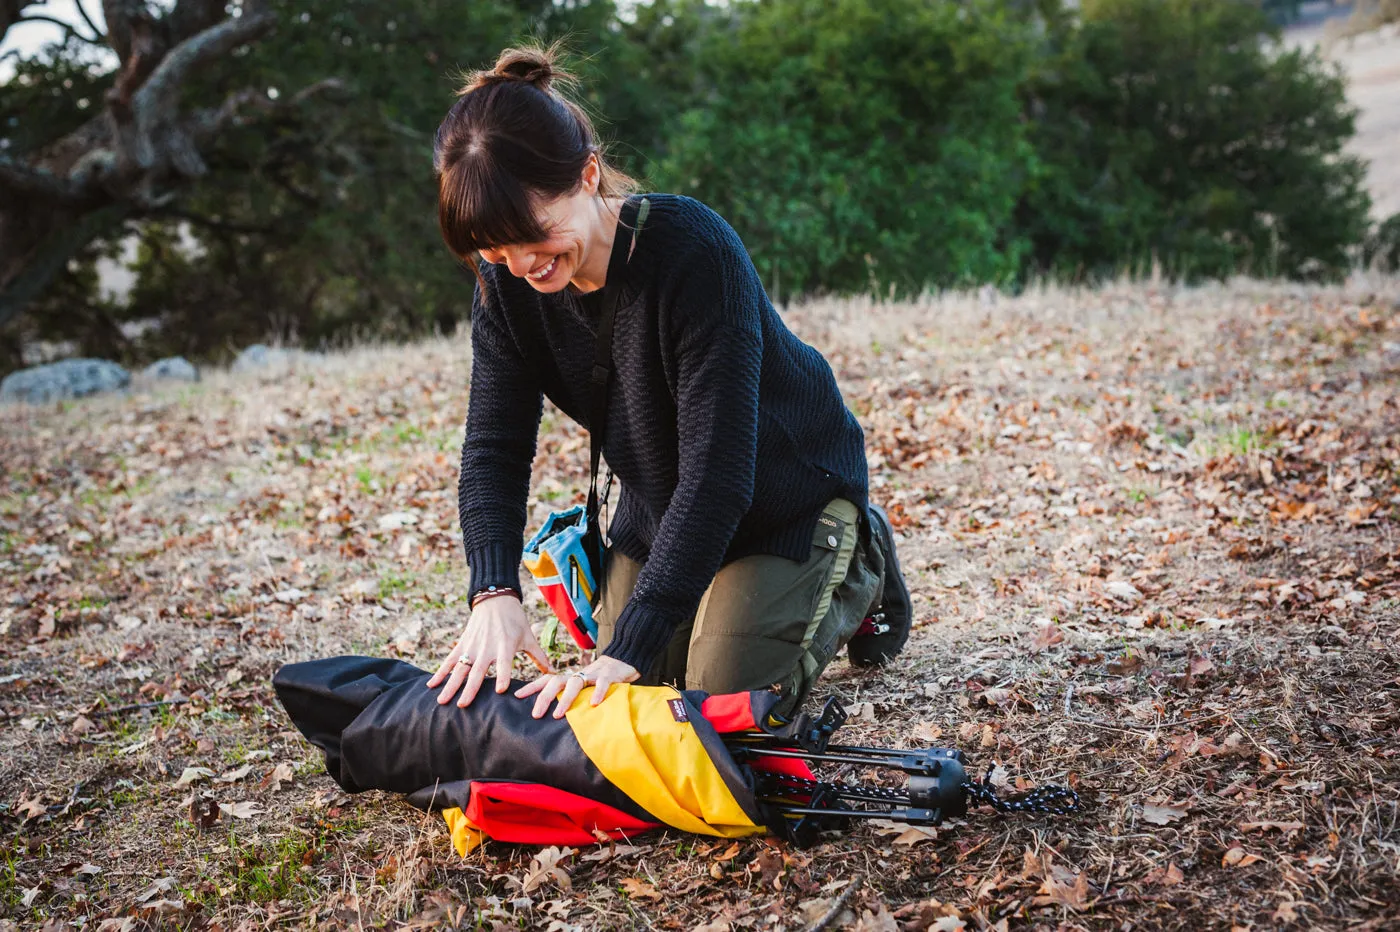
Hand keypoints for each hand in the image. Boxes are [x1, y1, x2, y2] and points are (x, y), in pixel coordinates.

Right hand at [426, 596, 551, 707]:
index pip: (505, 664)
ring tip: (442, 701)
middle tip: (463, 705)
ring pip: (460, 669)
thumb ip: (539, 656)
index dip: (502, 676)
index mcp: (506, 645)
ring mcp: (472, 646)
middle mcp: (487, 647)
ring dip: (451, 685)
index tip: (499, 691)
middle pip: (477, 671)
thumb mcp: (528, 636)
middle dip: (470, 688)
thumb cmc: (515, 620)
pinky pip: (450, 660)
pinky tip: (431, 685)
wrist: (495, 599)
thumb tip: (554, 673)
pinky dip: (440, 672)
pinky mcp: (463, 644)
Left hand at [514, 655, 639, 718]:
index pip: (546, 680)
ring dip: (565, 699)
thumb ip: (568, 697)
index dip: (531, 687)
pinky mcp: (609, 676)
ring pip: (575, 683)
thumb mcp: (581, 688)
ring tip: (557, 714)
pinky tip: (593, 704)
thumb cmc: (597, 680)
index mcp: (568, 678)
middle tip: (535, 714)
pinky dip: (598, 692)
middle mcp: (577, 675)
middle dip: (544, 697)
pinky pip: (602, 684)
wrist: (622, 661)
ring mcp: (592, 674)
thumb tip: (551, 715)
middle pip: (555, 682)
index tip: (516, 696)